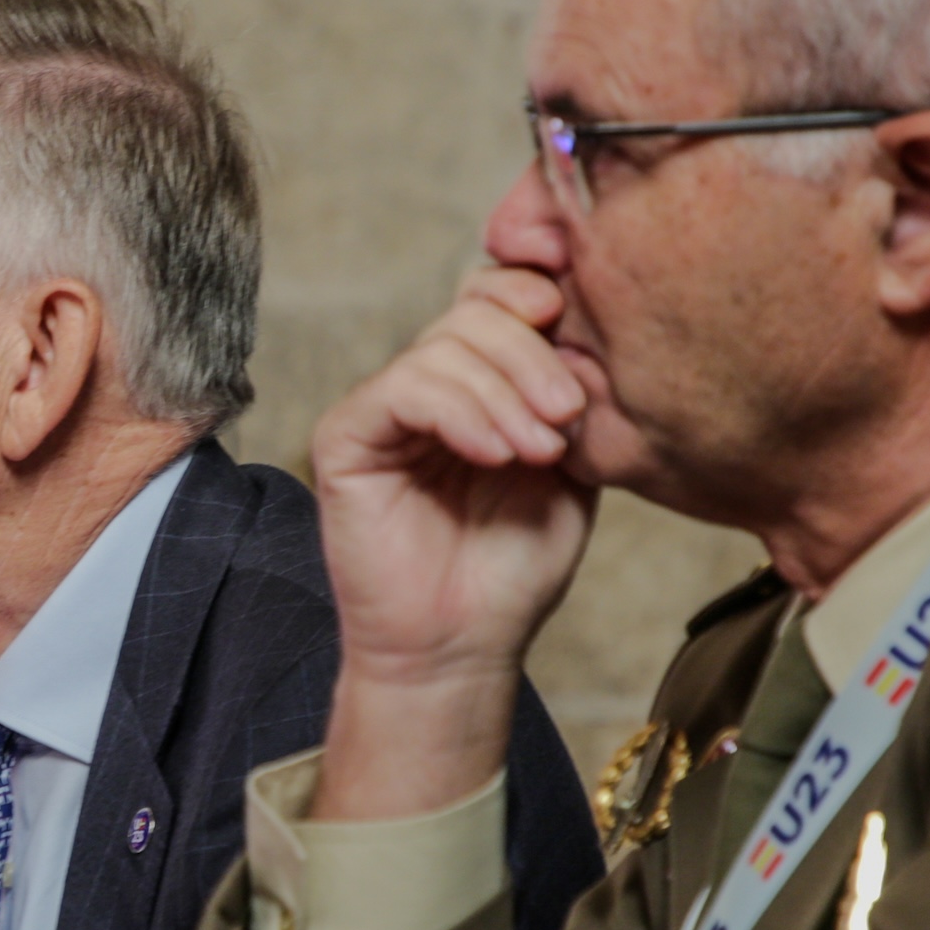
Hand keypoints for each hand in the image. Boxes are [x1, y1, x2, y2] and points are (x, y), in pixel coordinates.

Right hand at [306, 267, 603, 820]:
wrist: (462, 646)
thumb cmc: (515, 569)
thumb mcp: (572, 470)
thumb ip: (575, 397)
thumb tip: (583, 330)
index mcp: (484, 380)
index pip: (506, 296)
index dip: (540, 283)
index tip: (579, 309)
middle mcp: (431, 382)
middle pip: (479, 308)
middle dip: (534, 351)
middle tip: (568, 415)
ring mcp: (385, 406)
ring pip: (446, 343)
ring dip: (506, 391)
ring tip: (540, 452)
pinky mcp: (347, 435)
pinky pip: (404, 388)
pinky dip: (460, 412)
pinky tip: (495, 454)